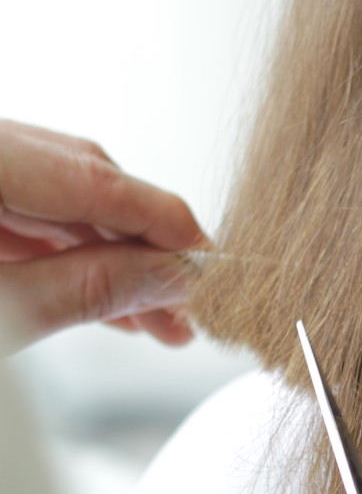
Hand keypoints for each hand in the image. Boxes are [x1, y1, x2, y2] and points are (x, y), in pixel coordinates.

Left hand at [0, 119, 207, 353]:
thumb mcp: (1, 313)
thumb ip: (86, 289)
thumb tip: (168, 277)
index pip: (90, 177)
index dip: (162, 219)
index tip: (209, 260)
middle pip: (80, 179)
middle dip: (142, 244)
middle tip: (188, 296)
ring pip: (58, 201)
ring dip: (111, 259)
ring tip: (154, 316)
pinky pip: (26, 215)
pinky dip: (70, 258)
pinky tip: (110, 298)